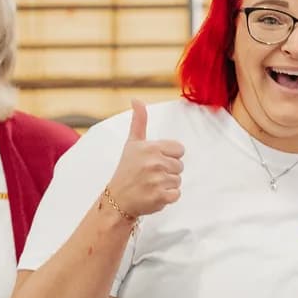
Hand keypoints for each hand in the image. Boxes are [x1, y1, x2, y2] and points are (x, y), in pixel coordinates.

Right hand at [104, 99, 184, 218]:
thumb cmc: (126, 170)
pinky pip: (177, 194)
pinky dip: (168, 197)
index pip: (180, 149)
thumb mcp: (132, 143)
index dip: (169, 156)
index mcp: (151, 147)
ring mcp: (158, 180)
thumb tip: (136, 100)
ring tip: (151, 184)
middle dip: (168, 171)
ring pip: (178, 180)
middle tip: (151, 174)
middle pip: (180, 166)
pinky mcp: (161, 196)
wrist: (118, 198)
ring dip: (167, 184)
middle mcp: (155, 162)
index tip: (155, 161)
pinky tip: (154, 194)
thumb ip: (139, 121)